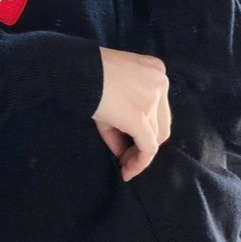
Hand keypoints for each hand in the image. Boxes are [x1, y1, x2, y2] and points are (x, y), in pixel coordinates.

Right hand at [94, 46, 170, 180]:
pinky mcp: (141, 118)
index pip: (160, 107)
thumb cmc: (90, 76)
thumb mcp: (111, 92)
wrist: (78, 70)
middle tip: (127, 155)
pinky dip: (139, 163)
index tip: (131, 141)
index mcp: (156, 71)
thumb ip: (120, 120)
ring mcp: (154, 100)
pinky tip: (127, 171)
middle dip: (146, 141)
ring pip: (155, 137)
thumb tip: (121, 152)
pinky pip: (148, 148)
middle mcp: (161, 83)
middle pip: (162, 122)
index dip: (148, 127)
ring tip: (123, 162)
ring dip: (138, 153)